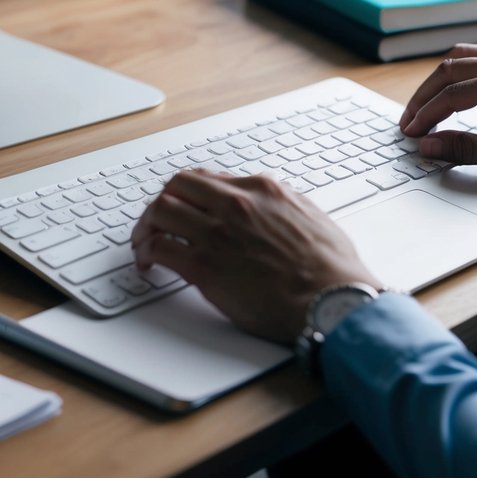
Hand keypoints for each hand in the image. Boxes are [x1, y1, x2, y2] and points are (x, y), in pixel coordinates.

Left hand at [131, 169, 382, 343]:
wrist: (332, 299)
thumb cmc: (329, 267)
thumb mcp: (310, 215)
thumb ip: (281, 203)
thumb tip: (267, 203)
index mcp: (261, 190)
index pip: (208, 178)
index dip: (188, 192)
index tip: (183, 204)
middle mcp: (235, 205)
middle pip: (177, 185)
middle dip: (162, 201)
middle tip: (156, 220)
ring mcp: (217, 234)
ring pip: (161, 210)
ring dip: (146, 225)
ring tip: (144, 241)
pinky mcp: (205, 266)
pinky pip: (160, 247)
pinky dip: (146, 252)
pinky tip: (148, 263)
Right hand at [399, 44, 476, 179]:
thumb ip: (470, 149)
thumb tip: (431, 147)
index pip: (450, 95)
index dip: (425, 116)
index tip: (410, 135)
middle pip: (448, 70)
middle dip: (423, 97)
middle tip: (409, 122)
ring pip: (461, 58)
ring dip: (437, 81)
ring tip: (424, 106)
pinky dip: (456, 72)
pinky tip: (452, 89)